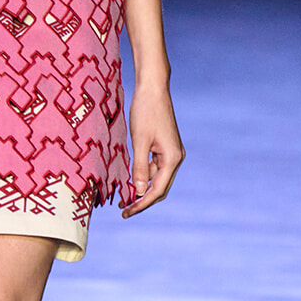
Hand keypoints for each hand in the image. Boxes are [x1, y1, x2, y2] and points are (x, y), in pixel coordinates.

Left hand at [122, 81, 184, 216]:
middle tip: (125, 209)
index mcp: (172, 158)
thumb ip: (140, 167)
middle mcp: (176, 157)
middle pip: (160, 188)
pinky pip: (156, 167)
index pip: (157, 190)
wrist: (153, 88)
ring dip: (143, 188)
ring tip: (124, 196)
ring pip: (158, 178)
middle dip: (143, 200)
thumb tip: (139, 192)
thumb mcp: (139, 141)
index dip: (141, 204)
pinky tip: (132, 178)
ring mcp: (172, 152)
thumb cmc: (145, 111)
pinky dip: (144, 175)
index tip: (126, 212)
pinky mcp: (166, 146)